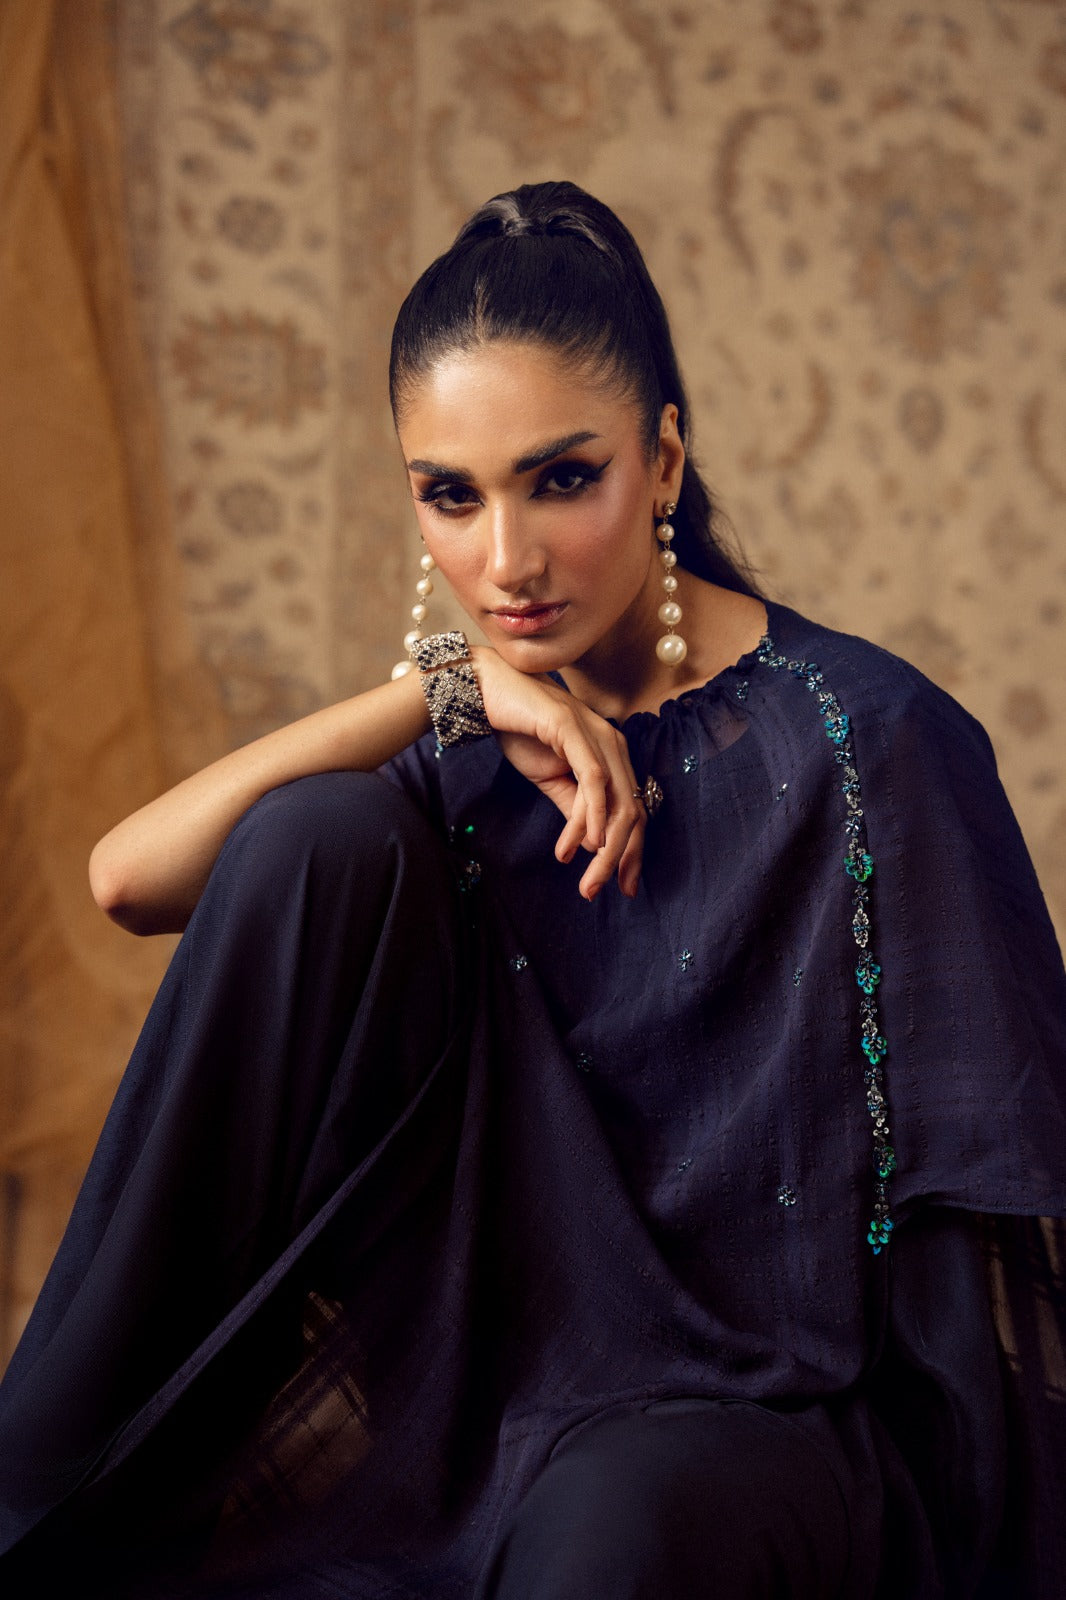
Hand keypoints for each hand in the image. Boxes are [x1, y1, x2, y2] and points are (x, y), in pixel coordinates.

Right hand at [471, 648, 645, 900]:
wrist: (487, 691)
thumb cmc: (520, 730)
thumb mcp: (551, 778)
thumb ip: (575, 806)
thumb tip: (594, 844)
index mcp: (611, 755)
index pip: (634, 810)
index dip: (634, 851)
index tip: (624, 887)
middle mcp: (613, 744)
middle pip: (632, 812)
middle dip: (620, 859)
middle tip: (596, 892)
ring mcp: (597, 734)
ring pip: (617, 802)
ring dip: (605, 849)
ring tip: (587, 881)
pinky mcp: (574, 728)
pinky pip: (593, 780)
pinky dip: (592, 817)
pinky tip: (584, 845)